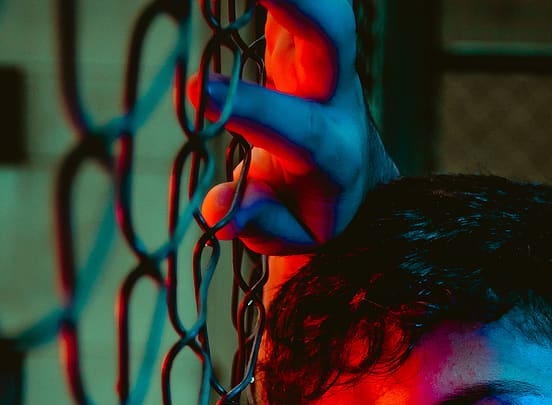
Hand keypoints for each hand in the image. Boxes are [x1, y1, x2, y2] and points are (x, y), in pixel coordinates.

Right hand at [189, 0, 396, 298]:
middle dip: (297, 2)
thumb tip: (220, 211)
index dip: (255, 110)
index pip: (301, 128)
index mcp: (337, 152)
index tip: (201, 92)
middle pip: (331, 35)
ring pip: (320, 2)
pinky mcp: (301, 29)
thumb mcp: (296, 234)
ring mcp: (321, 54)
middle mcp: (335, 93)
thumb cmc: (313, 207)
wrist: (350, 174)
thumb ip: (262, 222)